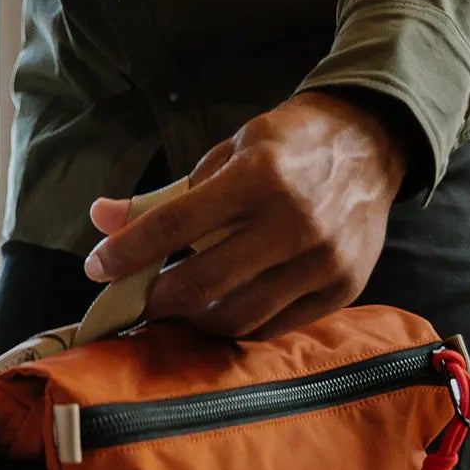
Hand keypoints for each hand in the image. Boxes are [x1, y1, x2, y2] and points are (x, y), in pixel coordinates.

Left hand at [83, 91, 419, 339]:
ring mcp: (322, 261)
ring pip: (235, 317)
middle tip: (131, 300)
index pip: (173, 227)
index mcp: (259, 177)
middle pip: (200, 284)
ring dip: (191, 320)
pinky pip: (272, 326)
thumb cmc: (288, 147)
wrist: (372, 144)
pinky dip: (234, 325)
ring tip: (172, 308)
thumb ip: (165, 194)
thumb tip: (102, 218)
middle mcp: (294, 222)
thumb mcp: (226, 153)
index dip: (127, 253)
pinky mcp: (342, 288)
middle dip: (153, 300)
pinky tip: (215, 312)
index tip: (97, 268)